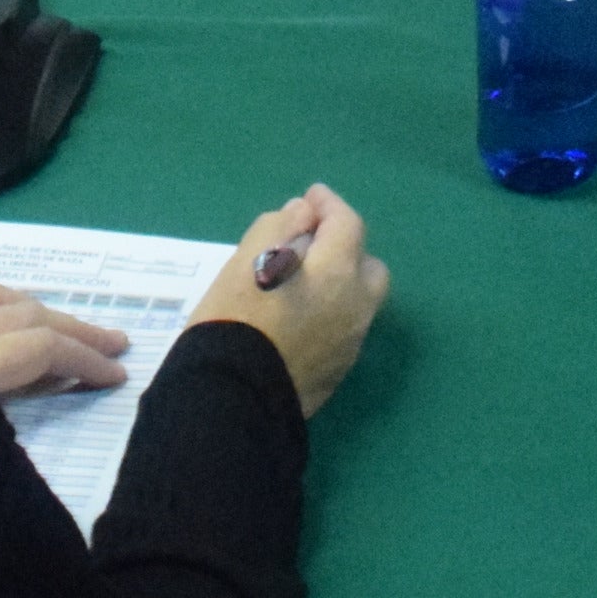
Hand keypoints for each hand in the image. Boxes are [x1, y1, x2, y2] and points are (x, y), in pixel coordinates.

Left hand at [0, 282, 135, 400]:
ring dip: (41, 310)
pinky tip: (4, 318)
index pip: (43, 348)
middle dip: (76, 330)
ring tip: (67, 327)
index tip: (115, 375)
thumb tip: (44, 405)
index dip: (85, 359)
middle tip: (113, 343)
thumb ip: (2, 427)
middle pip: (27, 315)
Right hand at [188, 184, 388, 419]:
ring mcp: (350, 343)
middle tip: (310, 245)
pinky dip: (331, 313)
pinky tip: (300, 317)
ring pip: (358, 300)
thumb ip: (279, 228)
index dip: (329, 205)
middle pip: (366, 265)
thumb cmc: (232, 321)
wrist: (231, 399)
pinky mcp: (338, 371)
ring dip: (340, 283)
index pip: (347, 224)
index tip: (311, 198)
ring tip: (303, 283)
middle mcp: (355, 307)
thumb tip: (304, 213)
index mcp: (337, 273)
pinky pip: (344, 329)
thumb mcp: (244, 262)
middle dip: (344, 248)